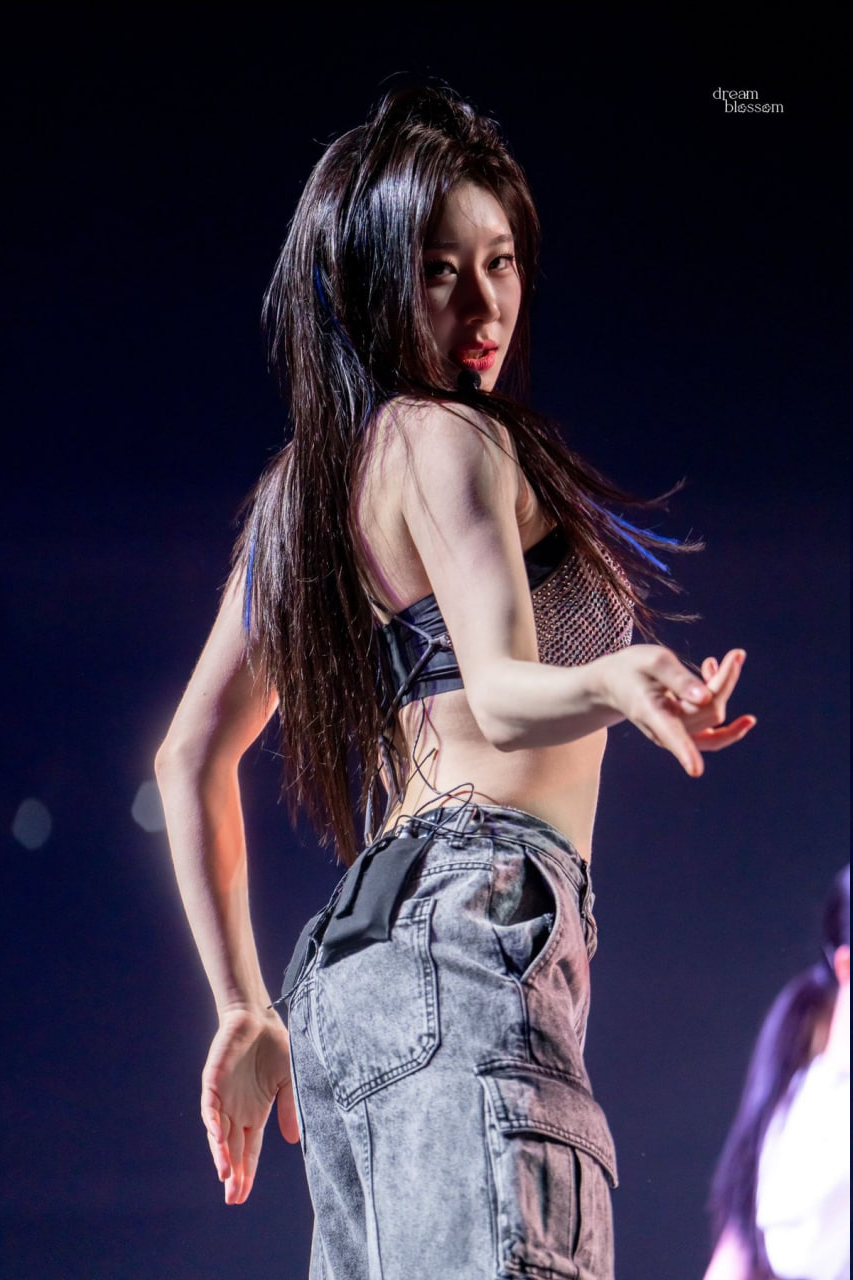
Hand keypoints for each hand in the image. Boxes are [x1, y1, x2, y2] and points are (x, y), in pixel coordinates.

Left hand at [200, 1007, 299, 1204]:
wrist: (259, 1017)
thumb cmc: (275, 1047)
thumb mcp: (289, 1081)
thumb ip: (290, 1109)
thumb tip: (294, 1141)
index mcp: (255, 1114)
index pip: (249, 1150)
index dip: (246, 1172)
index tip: (242, 1196)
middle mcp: (237, 1111)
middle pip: (232, 1149)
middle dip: (233, 1173)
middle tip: (233, 1198)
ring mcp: (224, 1097)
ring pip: (218, 1133)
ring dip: (221, 1154)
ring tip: (226, 1175)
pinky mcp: (213, 1081)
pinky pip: (210, 1106)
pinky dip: (212, 1122)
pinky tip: (217, 1137)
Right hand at [598, 645, 755, 776]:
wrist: (615, 683)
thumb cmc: (633, 668)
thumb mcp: (653, 661)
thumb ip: (679, 678)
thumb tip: (706, 697)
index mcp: (651, 712)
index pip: (671, 734)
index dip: (684, 752)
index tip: (695, 771)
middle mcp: (664, 730)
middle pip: (710, 711)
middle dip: (726, 682)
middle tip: (734, 654)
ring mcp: (676, 736)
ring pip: (716, 717)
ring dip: (727, 690)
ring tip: (723, 661)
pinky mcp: (686, 734)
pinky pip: (715, 733)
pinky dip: (727, 711)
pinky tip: (734, 694)